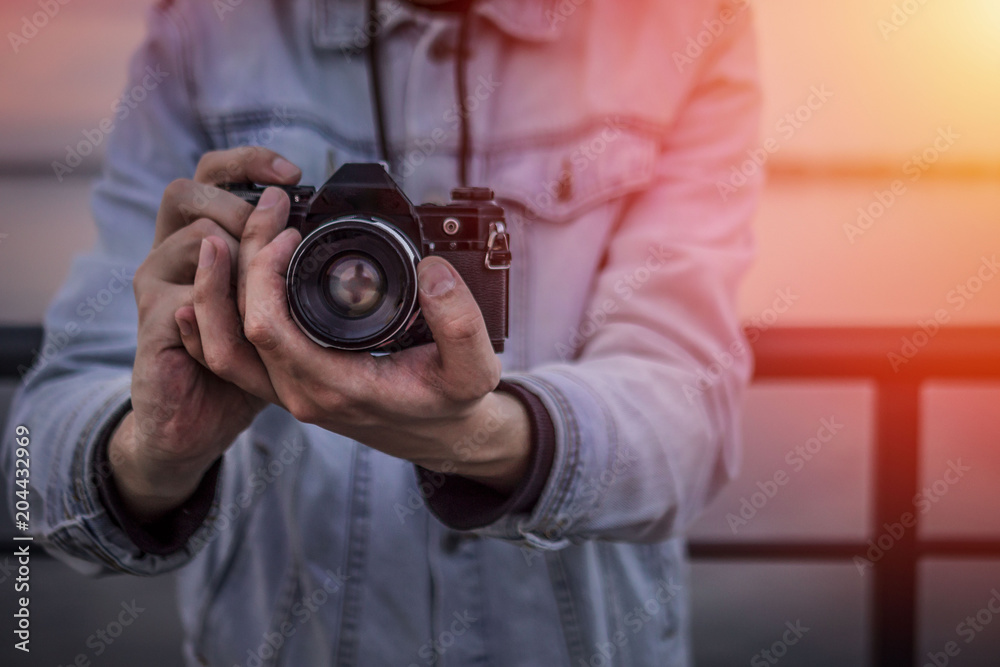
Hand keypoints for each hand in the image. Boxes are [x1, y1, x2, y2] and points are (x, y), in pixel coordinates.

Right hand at [108, 147, 301, 521]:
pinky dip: (221, 300)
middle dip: (238, 197)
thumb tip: (349, 241)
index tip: (294, 173)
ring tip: (275, 266)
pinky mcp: (156, 329)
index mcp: (208, 242)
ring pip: (195, 241)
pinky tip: (255, 315)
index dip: (247, 162)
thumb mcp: (282, 307)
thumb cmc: (243, 361)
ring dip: (240, 248)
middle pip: (187, 192)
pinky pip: (186, 302)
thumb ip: (301, 270)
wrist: (193, 422)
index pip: (213, 174)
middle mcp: (175, 256)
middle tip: (282, 216)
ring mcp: (160, 290)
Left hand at [181, 187, 532, 492]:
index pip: (268, 328)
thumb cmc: (453, 403)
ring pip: (220, 348)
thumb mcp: (475, 368)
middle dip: (237, 262)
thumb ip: (461, 322)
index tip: (288, 230)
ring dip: (211, 292)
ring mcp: (289, 392)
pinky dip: (207, 323)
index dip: (263, 271)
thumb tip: (432, 270)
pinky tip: (209, 287)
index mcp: (337, 387)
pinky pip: (231, 360)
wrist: (443, 435)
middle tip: (262, 213)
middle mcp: (302, 394)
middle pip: (235, 329)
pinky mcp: (288, 384)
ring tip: (220, 240)